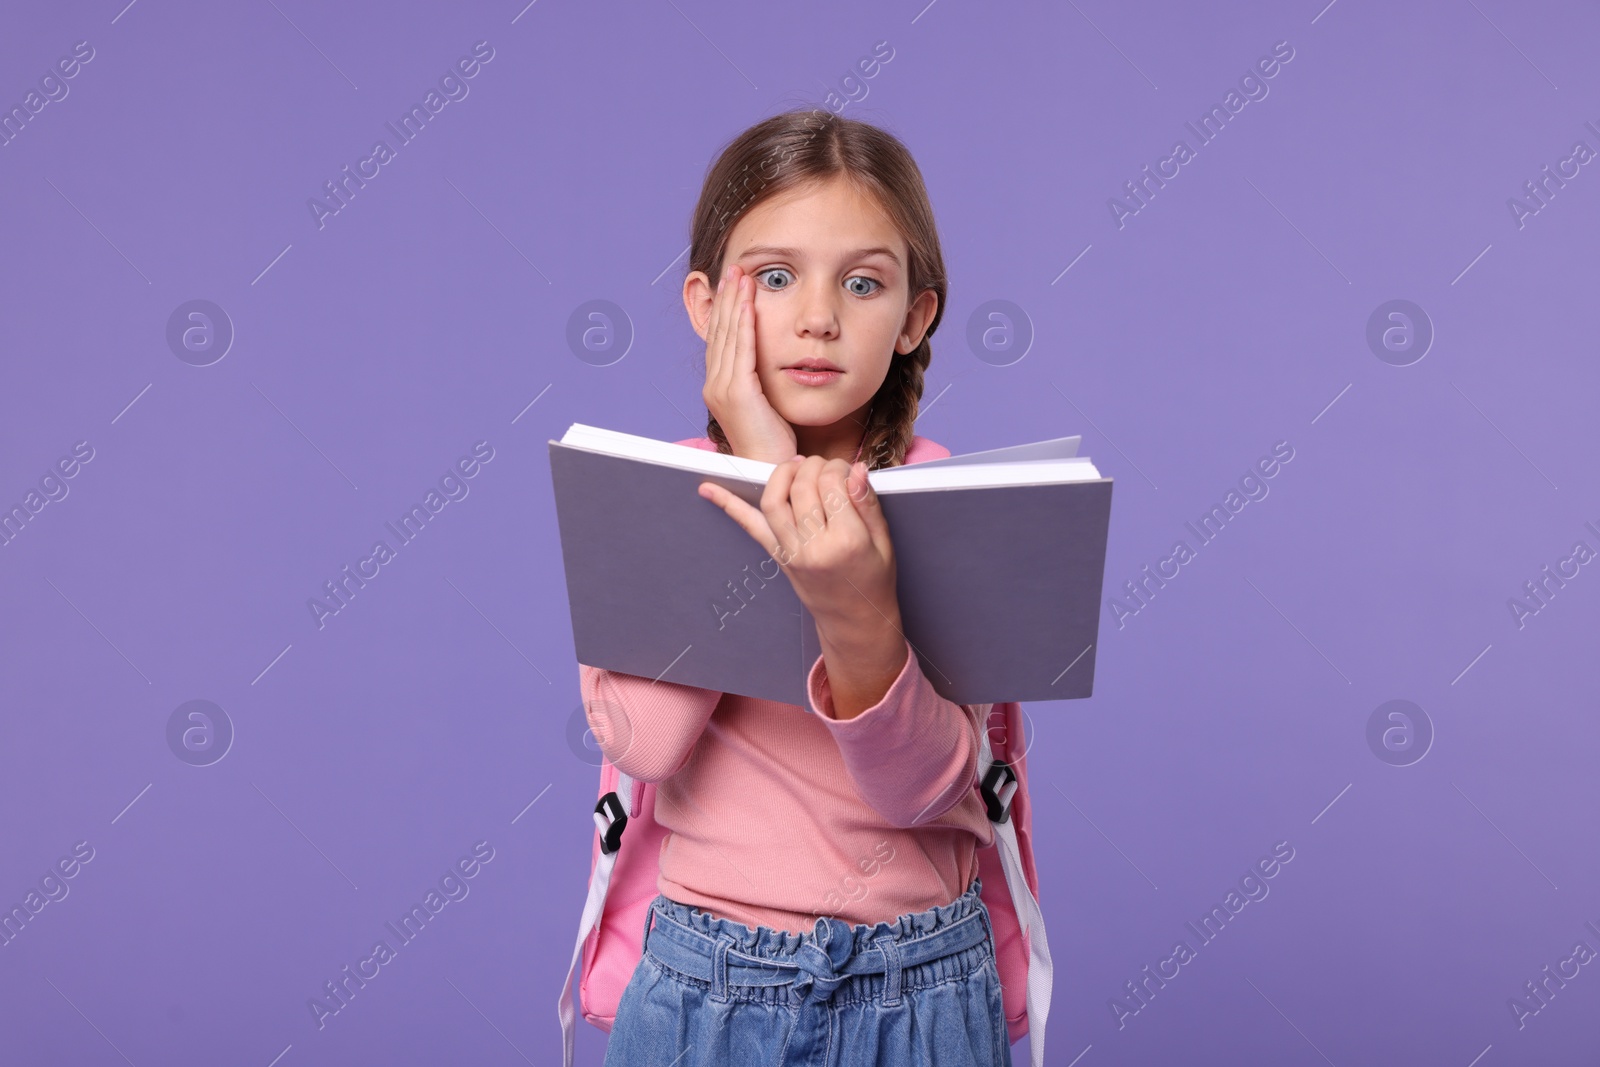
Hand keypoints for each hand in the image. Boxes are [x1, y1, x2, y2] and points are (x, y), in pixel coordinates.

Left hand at [697, 455, 901, 635]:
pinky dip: (729, 505)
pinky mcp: (778, 557)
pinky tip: (708, 489)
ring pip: (773, 500)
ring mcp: (791, 553)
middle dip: (812, 465)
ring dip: (781, 473)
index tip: (846, 469)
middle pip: (802, 487)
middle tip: (824, 466)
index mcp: (847, 541)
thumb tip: (857, 468)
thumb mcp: (883, 541)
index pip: (832, 484)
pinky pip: (750, 527)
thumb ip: (868, 503)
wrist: (854, 620)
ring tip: (795, 467)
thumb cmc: (873, 579)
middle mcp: (814, 547)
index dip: (838, 467)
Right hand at [699, 263, 796, 463]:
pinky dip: (744, 321)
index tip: (733, 284)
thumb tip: (770, 363)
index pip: (720, 339)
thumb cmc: (772, 443)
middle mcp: (714, 386)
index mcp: (718, 387)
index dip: (725, 309)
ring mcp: (722, 389)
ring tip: (741, 275)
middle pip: (719, 332)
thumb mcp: (765, 404)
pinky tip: (749, 301)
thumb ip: (761, 381)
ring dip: (734, 302)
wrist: (769, 470)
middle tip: (734, 269)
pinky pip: (741, 349)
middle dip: (726, 298)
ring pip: (727, 335)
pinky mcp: (737, 393)